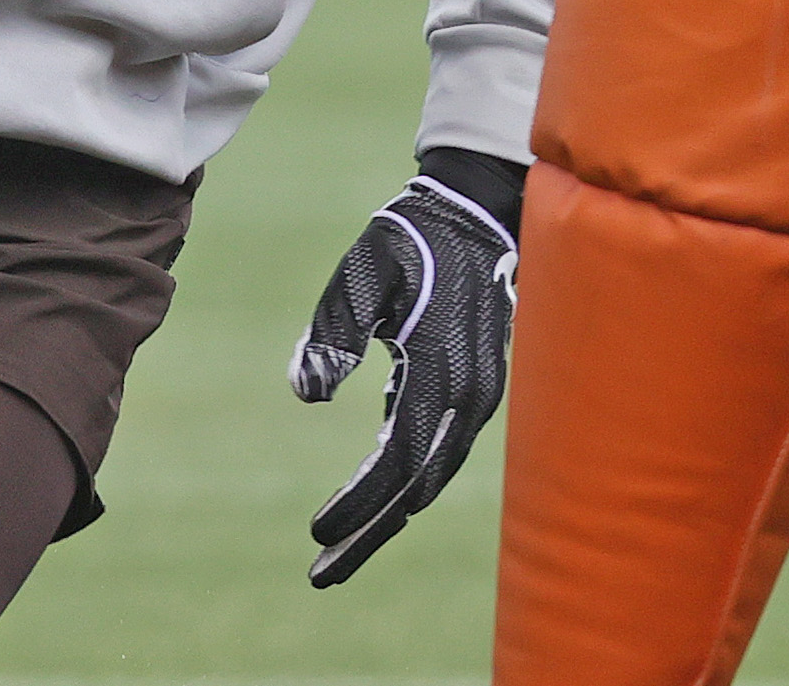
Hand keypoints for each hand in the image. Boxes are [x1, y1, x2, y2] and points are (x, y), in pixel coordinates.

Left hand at [291, 150, 523, 586]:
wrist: (474, 213)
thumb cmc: (411, 238)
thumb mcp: (362, 271)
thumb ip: (332, 328)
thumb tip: (307, 393)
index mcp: (444, 372)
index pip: (398, 464)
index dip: (358, 504)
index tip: (315, 533)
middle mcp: (471, 397)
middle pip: (419, 489)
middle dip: (370, 535)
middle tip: (320, 574)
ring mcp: (480, 397)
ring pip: (433, 477)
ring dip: (388, 516)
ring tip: (341, 550)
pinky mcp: (476, 391)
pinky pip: (440, 453)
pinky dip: (407, 484)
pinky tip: (373, 498)